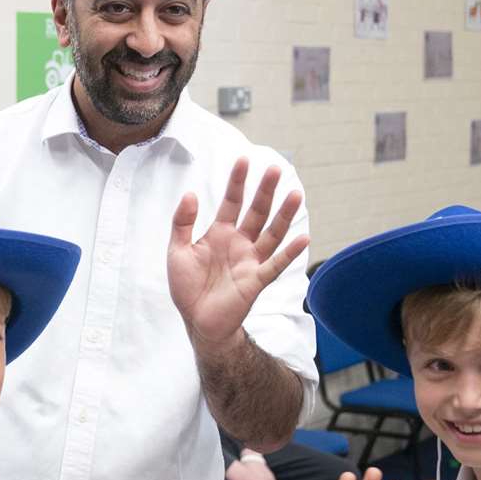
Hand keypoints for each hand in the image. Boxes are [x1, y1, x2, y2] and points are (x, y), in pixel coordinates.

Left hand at [168, 158, 308, 350]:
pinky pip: (276, 264)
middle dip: (265, 191)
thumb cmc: (187, 286)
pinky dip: (290, 253)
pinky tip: (303, 238)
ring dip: (284, 215)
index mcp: (220, 233)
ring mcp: (251, 260)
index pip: (232, 202)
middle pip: (256, 212)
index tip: (243, 159)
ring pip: (272, 233)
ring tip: (295, 193)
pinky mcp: (257, 280)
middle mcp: (240, 243)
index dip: (237, 182)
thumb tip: (191, 193)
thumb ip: (182, 223)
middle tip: (275, 169)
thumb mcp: (177, 251)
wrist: (196, 320)